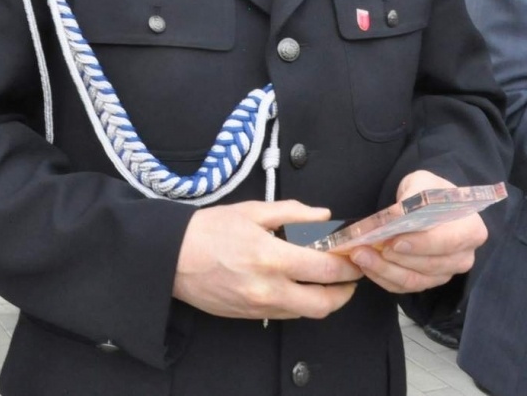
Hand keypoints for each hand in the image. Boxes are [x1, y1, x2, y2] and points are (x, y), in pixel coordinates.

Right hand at [172, 200, 360, 319]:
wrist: (171, 258)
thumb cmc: (208, 230)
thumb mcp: (251, 211)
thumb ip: (292, 212)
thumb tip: (324, 215)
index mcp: (271, 257)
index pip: (324, 268)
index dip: (347, 265)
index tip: (354, 255)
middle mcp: (268, 288)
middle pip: (324, 304)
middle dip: (345, 292)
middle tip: (350, 276)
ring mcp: (259, 306)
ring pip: (307, 313)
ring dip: (325, 300)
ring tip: (328, 281)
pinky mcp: (250, 316)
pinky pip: (286, 314)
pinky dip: (300, 303)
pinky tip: (299, 286)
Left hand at [347, 171, 486, 294]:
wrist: (429, 204)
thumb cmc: (428, 192)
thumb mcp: (422, 183)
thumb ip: (413, 196)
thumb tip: (397, 215)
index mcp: (471, 229)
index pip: (448, 242)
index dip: (421, 244)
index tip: (394, 242)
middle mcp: (463, 256)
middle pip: (429, 266)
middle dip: (394, 259)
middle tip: (364, 249)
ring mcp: (446, 272)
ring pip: (414, 280)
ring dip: (383, 270)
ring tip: (359, 255)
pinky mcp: (428, 282)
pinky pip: (404, 287)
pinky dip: (382, 277)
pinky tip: (365, 265)